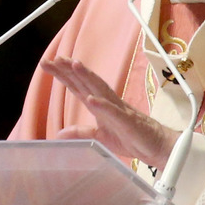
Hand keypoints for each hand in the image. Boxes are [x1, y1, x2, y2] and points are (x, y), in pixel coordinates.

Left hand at [41, 56, 178, 168]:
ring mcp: (118, 109)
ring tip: (73, 64)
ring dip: (86, 77)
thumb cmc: (130, 137)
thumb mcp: (99, 137)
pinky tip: (91, 99)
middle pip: (86, 81)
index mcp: (99, 104)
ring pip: (100, 89)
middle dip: (69, 69)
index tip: (47, 64)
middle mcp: (107, 101)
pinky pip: (114, 112)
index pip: (78, 86)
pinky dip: (102, 105)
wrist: (156, 146)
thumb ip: (80, 132)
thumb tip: (59, 134)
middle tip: (52, 58)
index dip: (63, 74)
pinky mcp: (127, 121)